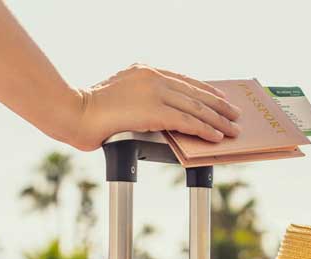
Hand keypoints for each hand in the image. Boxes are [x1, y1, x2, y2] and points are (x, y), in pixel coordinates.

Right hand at [67, 64, 241, 150]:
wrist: (74, 113)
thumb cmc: (91, 110)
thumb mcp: (121, 95)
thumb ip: (143, 98)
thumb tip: (163, 113)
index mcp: (145, 70)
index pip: (184, 80)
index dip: (205, 91)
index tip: (220, 98)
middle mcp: (153, 77)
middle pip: (195, 92)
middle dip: (219, 105)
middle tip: (235, 114)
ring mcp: (155, 92)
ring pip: (196, 107)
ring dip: (217, 120)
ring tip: (232, 129)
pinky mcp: (155, 110)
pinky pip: (187, 121)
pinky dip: (205, 129)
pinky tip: (216, 136)